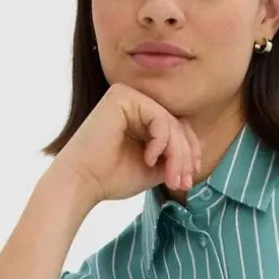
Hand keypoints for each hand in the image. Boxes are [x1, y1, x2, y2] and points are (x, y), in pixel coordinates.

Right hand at [50, 82, 202, 205]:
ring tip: (170, 178)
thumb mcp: (153, 168)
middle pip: (176, 124)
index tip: (190, 177)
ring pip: (171, 122)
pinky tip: (149, 159)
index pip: (176, 128)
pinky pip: (158, 117)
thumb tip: (196, 155)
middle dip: (185, 156)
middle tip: (183, 182)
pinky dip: (161, 141)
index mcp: (139, 117)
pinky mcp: (123, 96)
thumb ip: (173, 157)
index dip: (190, 152)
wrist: (82, 182)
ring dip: (177, 154)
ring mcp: (128, 96)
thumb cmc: (111, 178)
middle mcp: (134, 103)